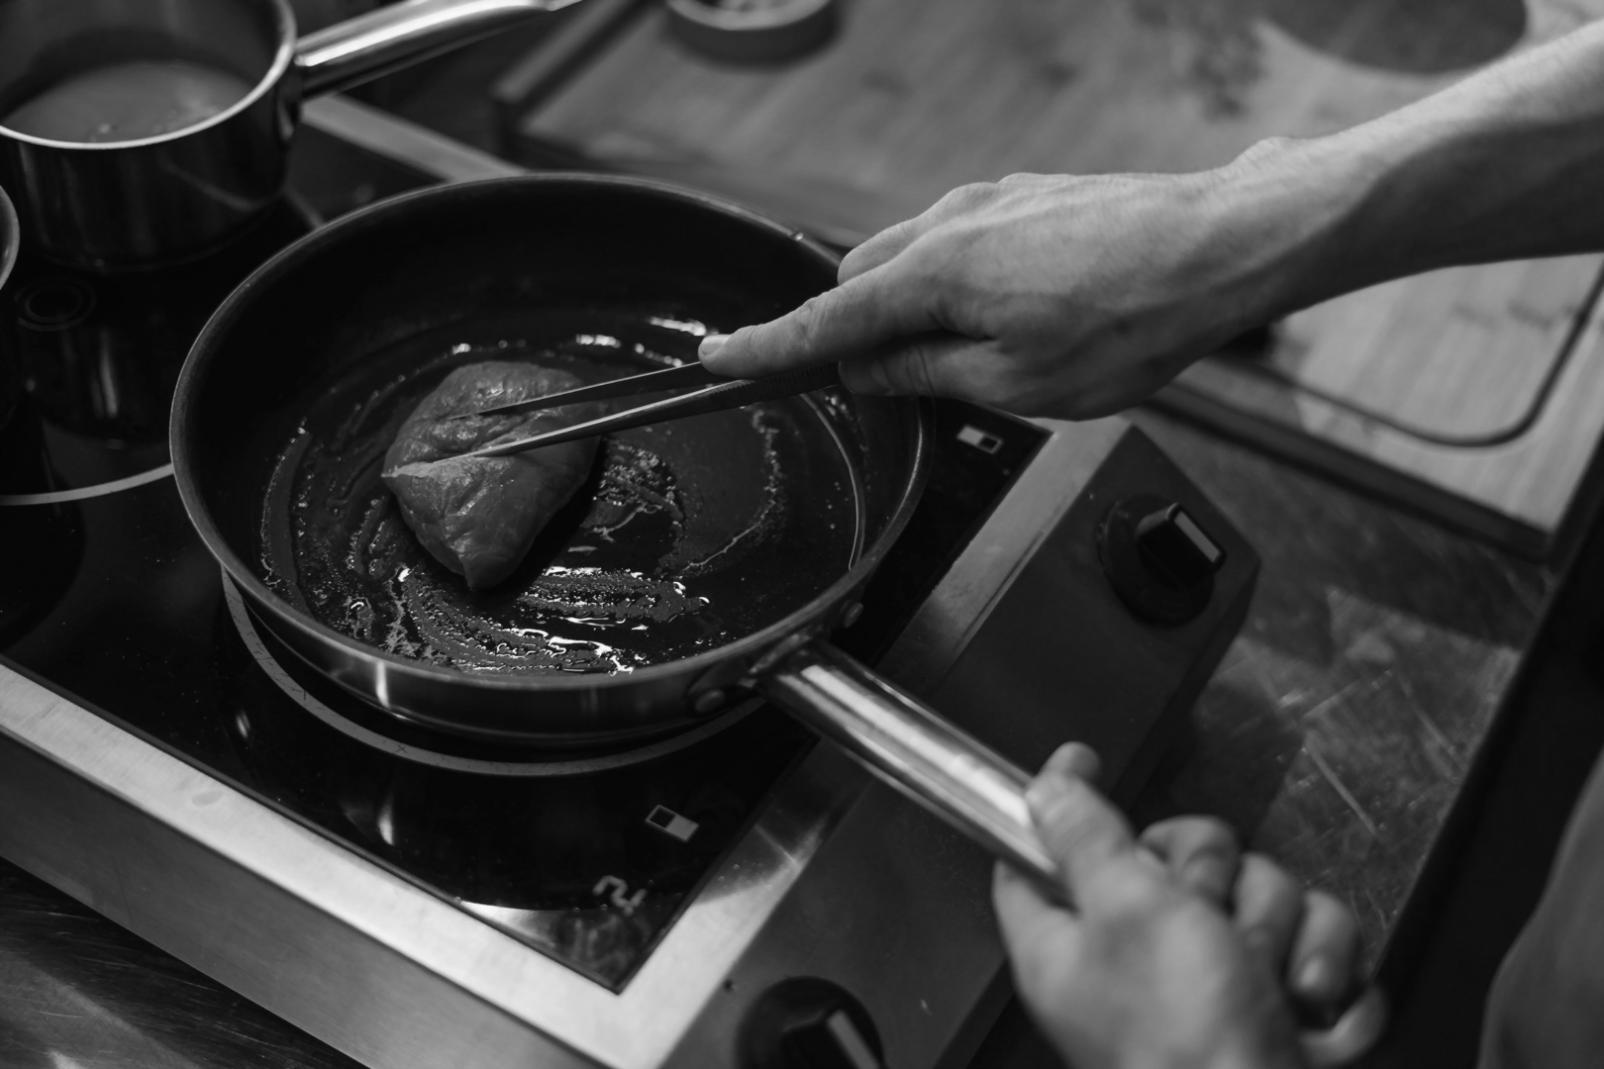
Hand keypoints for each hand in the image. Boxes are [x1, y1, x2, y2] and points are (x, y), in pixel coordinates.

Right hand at [700, 158, 1333, 418]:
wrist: (1223, 246)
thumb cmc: (1130, 323)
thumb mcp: (1018, 384)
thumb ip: (927, 375)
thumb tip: (867, 371)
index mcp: (933, 274)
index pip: (825, 322)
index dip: (767, 348)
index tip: (718, 359)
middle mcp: (950, 221)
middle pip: (861, 282)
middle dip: (853, 333)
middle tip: (883, 390)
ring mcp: (991, 201)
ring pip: (910, 257)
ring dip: (909, 308)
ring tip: (965, 360)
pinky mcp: (1029, 197)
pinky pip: (957, 241)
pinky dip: (951, 283)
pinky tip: (1004, 316)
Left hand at [993, 743, 1379, 1068]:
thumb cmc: (1186, 1044)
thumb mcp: (1125, 911)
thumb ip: (1086, 838)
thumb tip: (1044, 788)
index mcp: (1074, 942)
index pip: (1044, 854)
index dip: (1066, 805)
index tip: (1086, 763)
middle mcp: (1139, 960)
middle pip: (1180, 855)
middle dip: (1217, 878)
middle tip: (1209, 919)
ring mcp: (1217, 983)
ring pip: (1261, 893)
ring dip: (1280, 932)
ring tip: (1265, 985)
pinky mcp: (1283, 1004)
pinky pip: (1316, 941)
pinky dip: (1324, 972)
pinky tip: (1309, 1011)